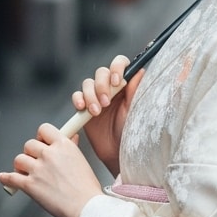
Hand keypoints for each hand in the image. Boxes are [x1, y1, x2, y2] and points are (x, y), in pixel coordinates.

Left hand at [0, 122, 101, 216]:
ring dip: (21, 166)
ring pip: (19, 159)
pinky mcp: (30, 185)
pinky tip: (3, 177)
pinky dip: (5, 178)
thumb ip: (71, 147)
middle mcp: (49, 154)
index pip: (44, 129)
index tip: (42, 143)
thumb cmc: (86, 186)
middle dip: (31, 153)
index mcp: (63, 145)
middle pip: (29, 144)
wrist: (86, 206)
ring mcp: (38, 169)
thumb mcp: (81, 160)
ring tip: (25, 172)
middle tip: (35, 161)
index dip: (41, 137)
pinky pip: (11, 178)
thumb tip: (70, 137)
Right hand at [72, 54, 143, 176]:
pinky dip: (78, 99)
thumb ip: (136, 91)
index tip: (117, 82)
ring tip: (96, 112)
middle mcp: (111, 87)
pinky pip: (77, 96)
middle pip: (102, 72)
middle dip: (101, 86)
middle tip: (106, 103)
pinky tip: (83, 109)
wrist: (118, 153)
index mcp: (126, 84)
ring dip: (90, 95)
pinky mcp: (84, 107)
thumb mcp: (136, 111)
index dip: (117, 68)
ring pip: (88, 83)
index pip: (120, 64)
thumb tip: (140, 70)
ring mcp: (96, 96)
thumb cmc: (132, 132)